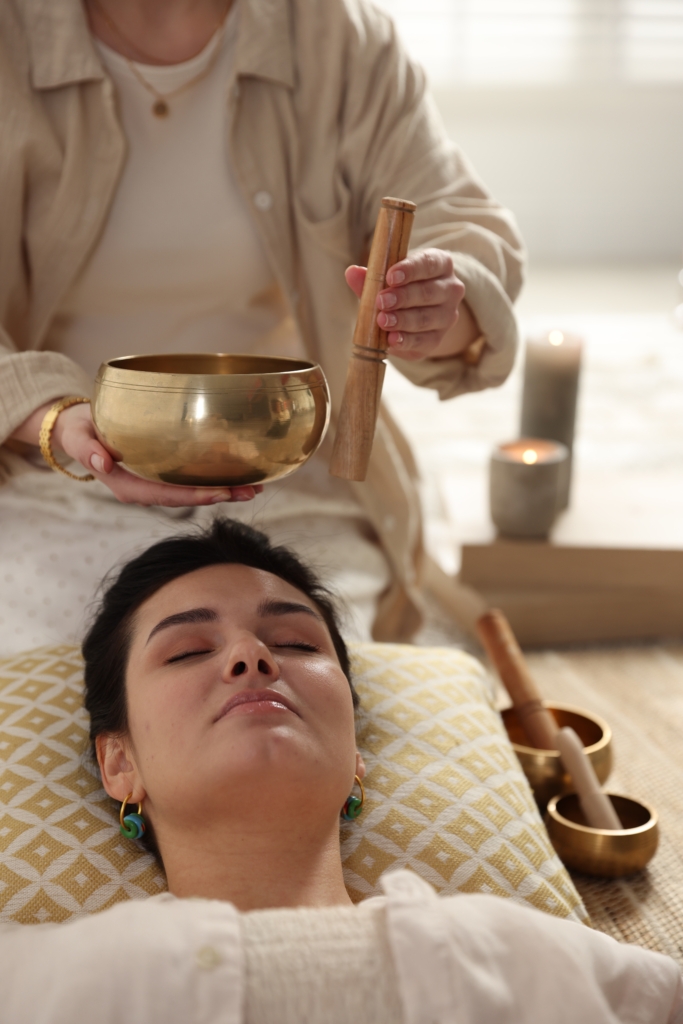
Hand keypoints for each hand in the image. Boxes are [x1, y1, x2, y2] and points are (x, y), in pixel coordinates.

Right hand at [51, 402, 261, 506]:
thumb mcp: (77, 437)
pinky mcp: (162, 473)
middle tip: (252, 490)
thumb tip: (102, 463)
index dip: (195, 495)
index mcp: (128, 486)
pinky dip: (215, 478)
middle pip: (188, 497)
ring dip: (225, 490)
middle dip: (221, 495)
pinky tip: (238, 474)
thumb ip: (86, 449)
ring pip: (194, 491)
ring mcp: (155, 483)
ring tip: (256, 486)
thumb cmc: (78, 430)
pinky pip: (191, 479)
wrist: (77, 429)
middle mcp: (145, 489)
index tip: (221, 492)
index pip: (167, 495)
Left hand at [345, 248, 470, 361]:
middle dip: (403, 297)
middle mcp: (450, 289)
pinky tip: (392, 340)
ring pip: (426, 318)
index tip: (390, 276)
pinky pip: (424, 341)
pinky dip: (407, 341)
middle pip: (428, 292)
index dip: (410, 269)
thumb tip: (352, 272)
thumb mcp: (386, 279)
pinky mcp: (438, 338)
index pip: (429, 263)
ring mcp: (447, 315)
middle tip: (382, 301)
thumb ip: (371, 277)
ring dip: (403, 320)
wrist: (414, 319)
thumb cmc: (399, 289)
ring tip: (383, 321)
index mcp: (440, 265)